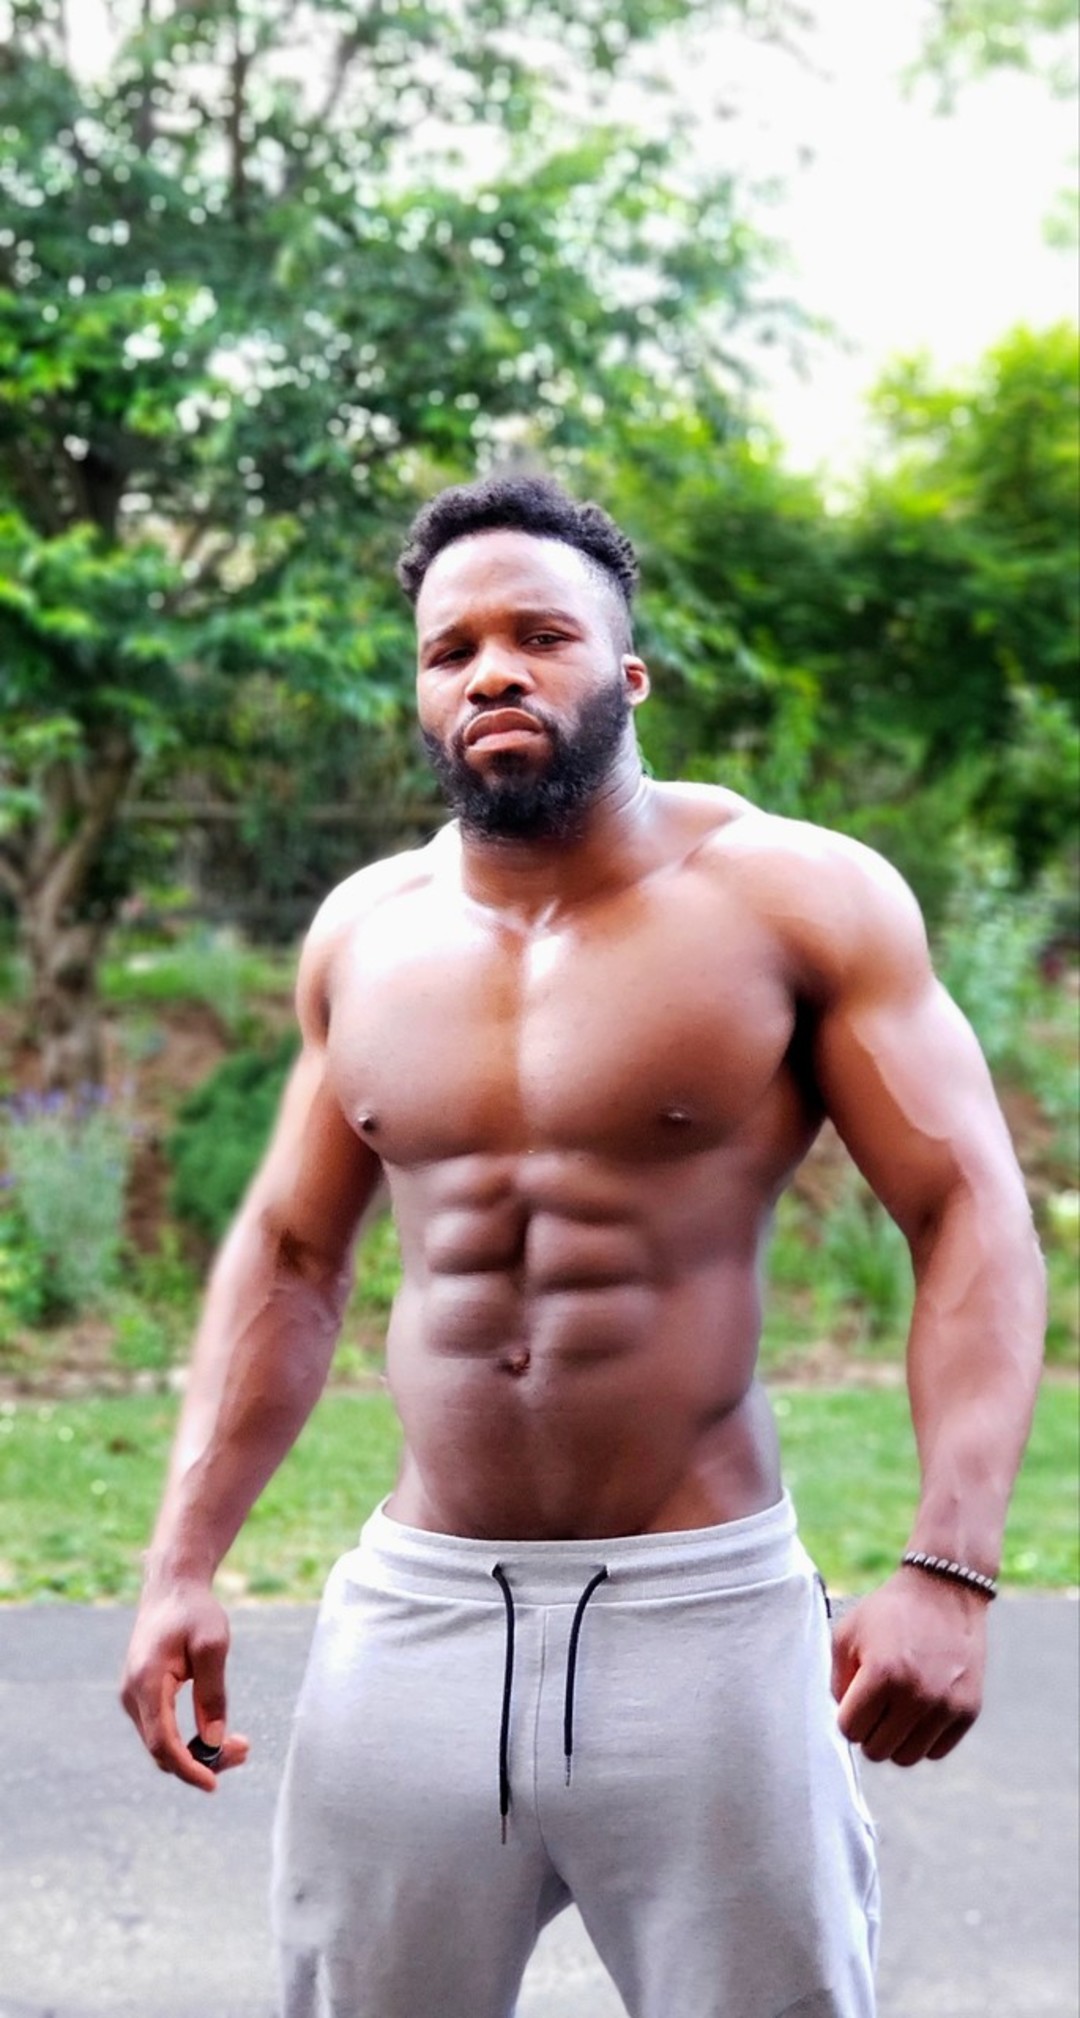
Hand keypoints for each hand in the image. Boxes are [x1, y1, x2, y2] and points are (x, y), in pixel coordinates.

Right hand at [121, 1579, 249, 1792]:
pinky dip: (187, 1741)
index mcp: (146, 1683)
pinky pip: (161, 1731)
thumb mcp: (213, 1645)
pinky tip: (216, 1736)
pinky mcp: (142, 1697)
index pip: (163, 1743)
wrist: (172, 1587)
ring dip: (196, 1753)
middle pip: (162, 1750)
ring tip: (239, 1745)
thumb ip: (213, 1693)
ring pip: (162, 1744)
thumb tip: (214, 1742)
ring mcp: (133, 1698)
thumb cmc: (194, 1611)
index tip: (214, 1783)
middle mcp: (132, 1696)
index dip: (188, 1768)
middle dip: (201, 1762)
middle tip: (244, 1751)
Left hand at [831, 1567, 989, 1766]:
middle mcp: (917, 1694)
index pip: (850, 1730)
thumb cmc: (889, 1612)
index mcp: (883, 1674)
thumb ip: (837, 1681)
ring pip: (906, 1758)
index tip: (854, 1698)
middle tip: (874, 1705)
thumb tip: (844, 1721)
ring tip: (895, 1710)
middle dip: (868, 1730)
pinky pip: (935, 1751)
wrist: (944, 1591)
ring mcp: (946, 1705)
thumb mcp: (848, 1634)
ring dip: (895, 1739)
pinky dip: (922, 1739)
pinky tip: (919, 1711)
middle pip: (876, 1751)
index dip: (847, 1716)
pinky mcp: (968, 1711)